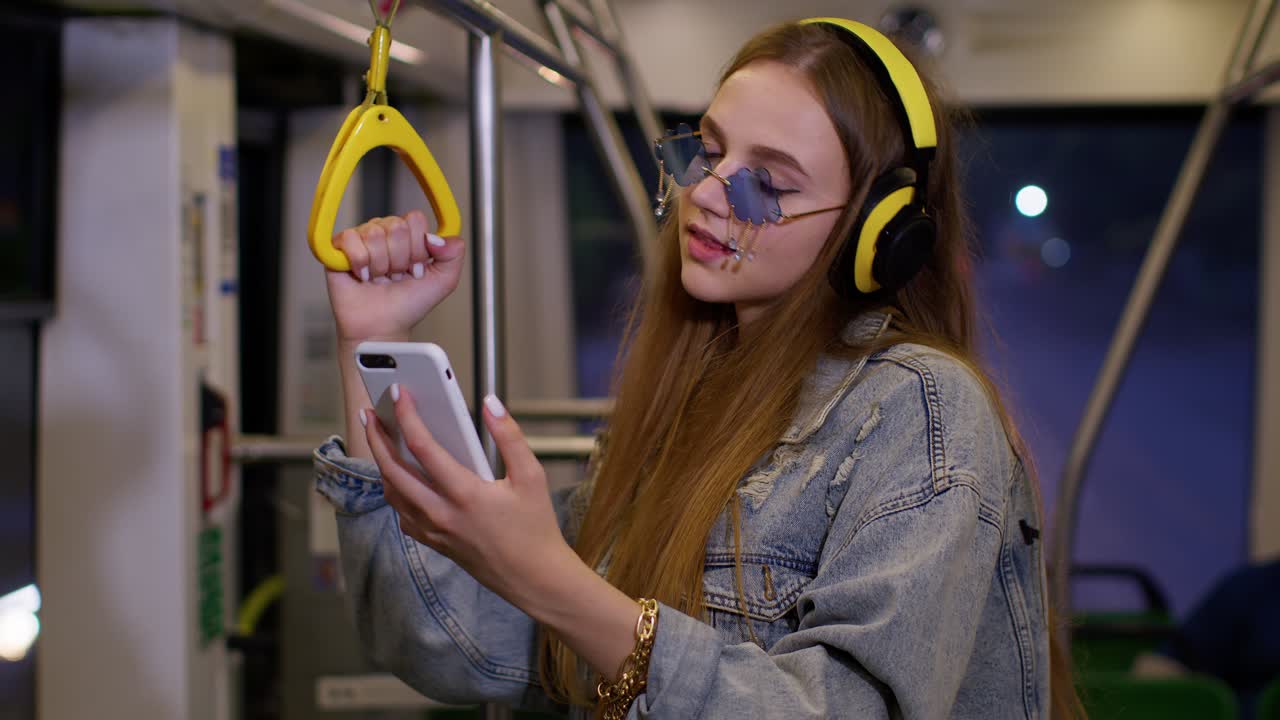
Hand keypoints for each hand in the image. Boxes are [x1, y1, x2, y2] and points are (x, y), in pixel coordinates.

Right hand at [326, 210, 465, 343]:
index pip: (415, 219)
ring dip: (380, 264)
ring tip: (379, 278)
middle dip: (399, 259)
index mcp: (409, 236)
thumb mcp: (444, 281)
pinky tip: (363, 276)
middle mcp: (386, 233)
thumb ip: (454, 254)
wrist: (381, 327)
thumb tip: (438, 236)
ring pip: (374, 233)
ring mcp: (362, 238)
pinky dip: (359, 262)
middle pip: (396, 225)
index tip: (415, 270)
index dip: (417, 248)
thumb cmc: (407, 306)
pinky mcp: (339, 247)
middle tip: (395, 276)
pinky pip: (350, 238)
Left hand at [361, 388, 577, 611]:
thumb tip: (491, 403)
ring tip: (379, 440)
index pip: (423, 447)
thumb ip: (509, 436)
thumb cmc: (536, 529)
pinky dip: (395, 491)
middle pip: (393, 470)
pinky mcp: (435, 543)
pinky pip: (402, 514)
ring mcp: (434, 531)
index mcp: (466, 494)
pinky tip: (400, 478)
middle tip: (370, 414)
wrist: (535, 579)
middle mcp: (442, 514)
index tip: (400, 394)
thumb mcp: (532, 476)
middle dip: (376, 438)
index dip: (407, 416)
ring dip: (381, 464)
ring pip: (392, 493)